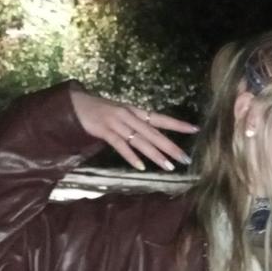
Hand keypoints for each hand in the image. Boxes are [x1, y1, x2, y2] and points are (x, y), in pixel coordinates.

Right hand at [70, 89, 197, 170]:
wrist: (76, 104)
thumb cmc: (101, 112)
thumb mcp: (122, 115)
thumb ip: (137, 125)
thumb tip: (154, 138)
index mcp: (136, 111)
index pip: (161, 118)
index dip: (178, 124)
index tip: (195, 129)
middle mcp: (130, 115)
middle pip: (154, 133)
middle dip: (170, 146)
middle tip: (185, 158)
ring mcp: (117, 122)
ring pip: (140, 140)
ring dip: (155, 154)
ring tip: (168, 166)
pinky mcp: (104, 130)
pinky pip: (120, 145)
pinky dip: (130, 156)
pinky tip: (140, 167)